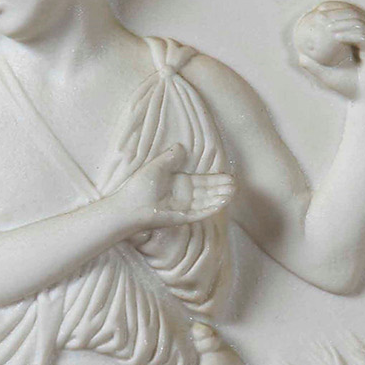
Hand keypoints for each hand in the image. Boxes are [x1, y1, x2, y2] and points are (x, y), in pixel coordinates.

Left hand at [117, 145, 236, 229]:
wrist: (129, 206)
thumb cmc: (139, 186)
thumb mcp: (157, 166)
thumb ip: (170, 157)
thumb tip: (180, 146)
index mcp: (179, 184)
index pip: (202, 182)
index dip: (215, 179)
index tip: (229, 176)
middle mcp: (183, 197)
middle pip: (207, 192)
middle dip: (221, 188)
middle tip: (235, 184)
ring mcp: (183, 208)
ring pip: (206, 202)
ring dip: (219, 197)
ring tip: (232, 192)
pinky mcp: (181, 218)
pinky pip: (199, 213)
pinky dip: (210, 208)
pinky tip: (221, 203)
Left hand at [290, 1, 364, 104]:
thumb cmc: (350, 88)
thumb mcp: (327, 75)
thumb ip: (314, 66)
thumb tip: (299, 57)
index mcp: (361, 37)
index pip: (349, 15)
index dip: (335, 8)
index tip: (318, 9)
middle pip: (355, 14)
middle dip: (337, 11)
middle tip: (320, 14)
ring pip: (359, 23)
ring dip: (342, 22)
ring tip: (326, 26)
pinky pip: (363, 37)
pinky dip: (349, 34)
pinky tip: (335, 36)